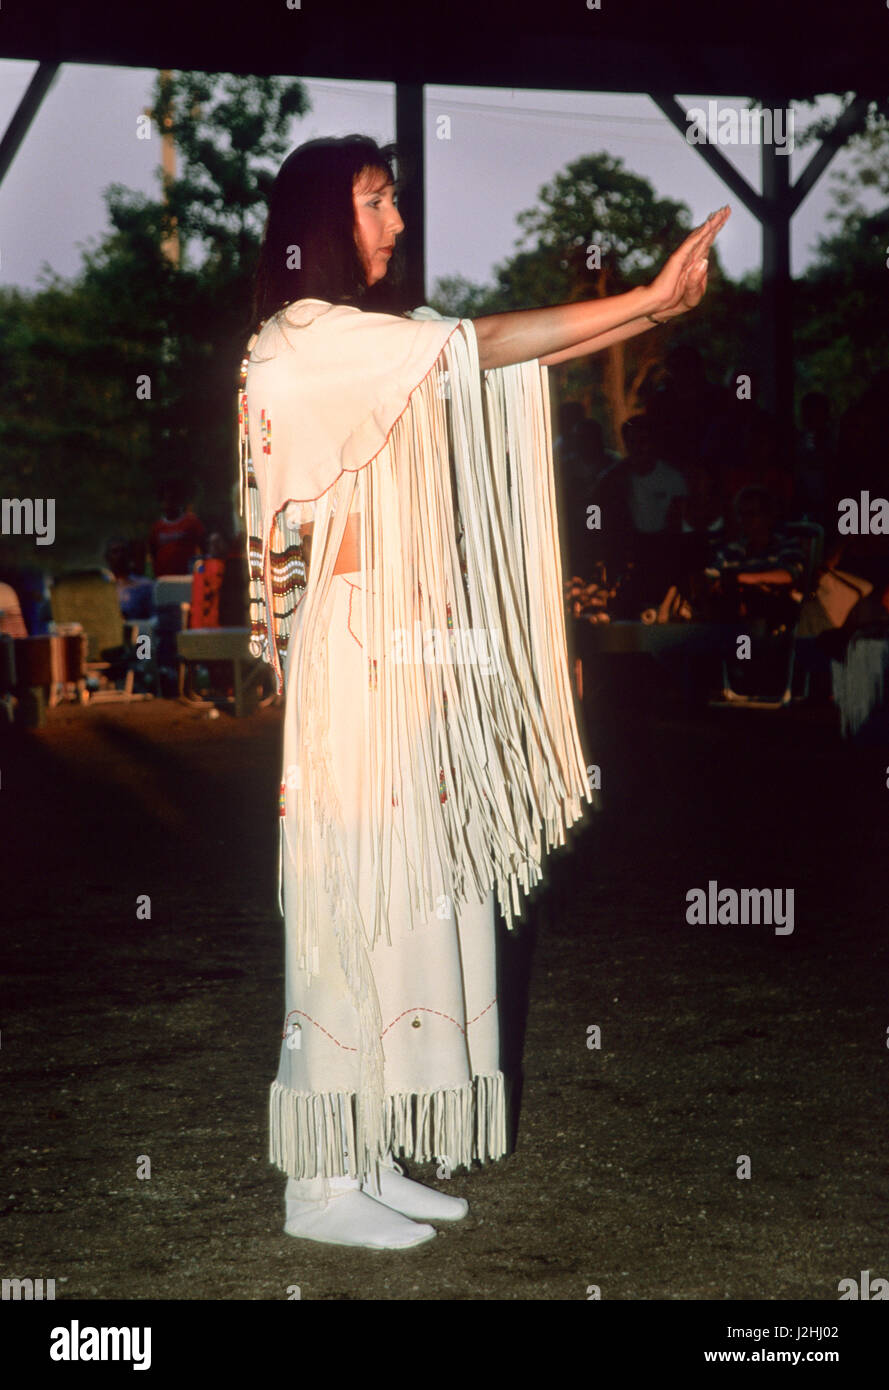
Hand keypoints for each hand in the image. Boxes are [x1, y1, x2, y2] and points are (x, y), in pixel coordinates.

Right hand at [646, 206, 730, 321]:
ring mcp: (684, 256)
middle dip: (717, 222)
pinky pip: (691, 244)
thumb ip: (698, 280)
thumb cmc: (676, 302)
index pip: (708, 242)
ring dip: (711, 224)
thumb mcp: (693, 295)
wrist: (660, 307)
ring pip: (700, 237)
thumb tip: (704, 261)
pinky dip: (699, 234)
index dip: (717, 230)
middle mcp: (691, 257)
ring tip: (720, 212)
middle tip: (727, 208)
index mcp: (696, 264)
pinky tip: (707, 225)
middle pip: (707, 236)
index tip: (726, 217)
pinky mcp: (677, 259)